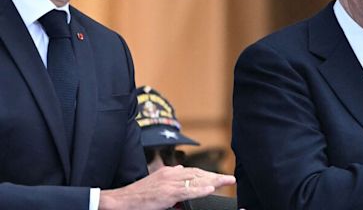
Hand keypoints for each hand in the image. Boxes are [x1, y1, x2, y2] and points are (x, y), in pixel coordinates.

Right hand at [98, 165, 235, 209]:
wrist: (123, 200)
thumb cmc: (139, 194)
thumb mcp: (158, 183)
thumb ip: (171, 179)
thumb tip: (183, 171)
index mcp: (170, 172)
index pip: (194, 171)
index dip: (209, 174)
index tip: (220, 177)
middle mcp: (172, 174)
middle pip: (199, 174)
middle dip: (215, 176)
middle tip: (230, 179)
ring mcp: (170, 183)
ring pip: (196, 180)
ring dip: (213, 181)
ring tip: (226, 182)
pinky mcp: (167, 193)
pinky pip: (187, 191)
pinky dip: (200, 189)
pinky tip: (210, 189)